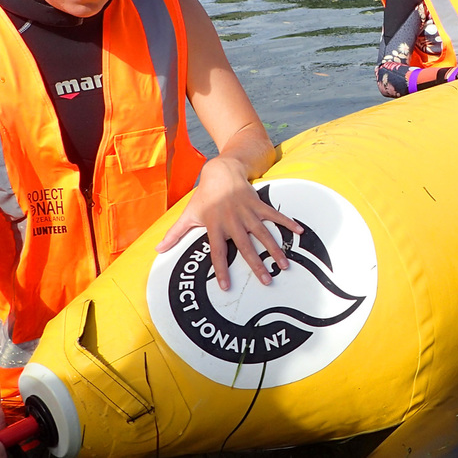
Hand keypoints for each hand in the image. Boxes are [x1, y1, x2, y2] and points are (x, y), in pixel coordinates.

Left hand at [157, 155, 302, 289]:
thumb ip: (175, 234)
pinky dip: (287, 222)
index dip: (221, 269)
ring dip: (275, 250)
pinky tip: (299, 232)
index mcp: (215, 226)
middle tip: (266, 282)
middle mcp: (232, 221)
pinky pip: (275, 215)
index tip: (226, 286)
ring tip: (284, 265)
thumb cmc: (204, 197)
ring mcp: (247, 212)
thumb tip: (158, 250)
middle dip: (256, 265)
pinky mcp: (259, 204)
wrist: (221, 171)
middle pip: (245, 247)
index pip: (217, 252)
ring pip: (263, 234)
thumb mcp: (188, 214)